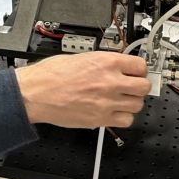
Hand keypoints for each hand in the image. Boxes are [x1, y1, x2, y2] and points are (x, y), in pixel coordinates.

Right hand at [15, 52, 149, 127]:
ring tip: (121, 100)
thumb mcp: (81, 57)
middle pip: (143, 87)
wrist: (35, 94)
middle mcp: (110, 82)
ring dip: (131, 103)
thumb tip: (116, 66)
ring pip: (137, 105)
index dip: (139, 70)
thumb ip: (103, 63)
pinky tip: (114, 112)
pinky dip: (123, 118)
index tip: (136, 72)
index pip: (140, 66)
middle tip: (131, 87)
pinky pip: (126, 121)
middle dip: (139, 86)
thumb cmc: (50, 75)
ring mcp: (107, 102)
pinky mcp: (100, 119)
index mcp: (106, 62)